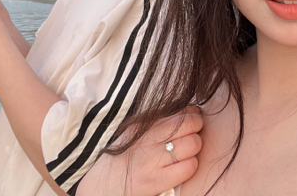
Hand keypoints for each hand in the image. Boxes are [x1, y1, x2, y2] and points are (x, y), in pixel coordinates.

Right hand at [77, 106, 202, 195]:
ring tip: (188, 151)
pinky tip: (183, 166)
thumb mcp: (134, 132)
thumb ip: (157, 120)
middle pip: (190, 124)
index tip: (193, 119)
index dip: (193, 114)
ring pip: (193, 144)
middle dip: (197, 128)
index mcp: (145, 125)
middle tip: (193, 134)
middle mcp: (149, 139)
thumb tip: (187, 109)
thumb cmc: (121, 158)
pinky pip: (188, 167)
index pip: (181, 110)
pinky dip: (191, 166)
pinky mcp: (156, 181)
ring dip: (195, 147)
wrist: (99, 187)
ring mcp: (153, 160)